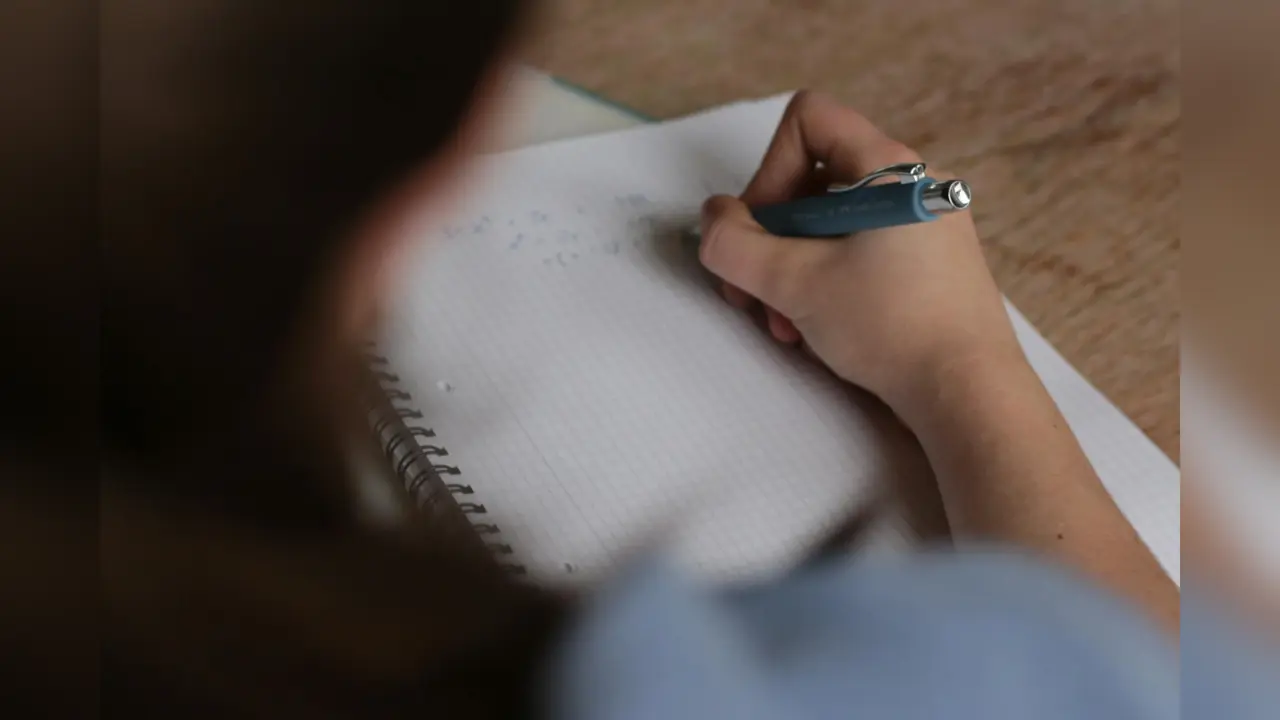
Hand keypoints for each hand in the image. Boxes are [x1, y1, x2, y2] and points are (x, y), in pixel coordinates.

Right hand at [699, 91, 1023, 410]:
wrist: (970, 394)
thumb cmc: (892, 328)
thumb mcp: (795, 284)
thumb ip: (734, 245)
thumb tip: (713, 220)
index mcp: (890, 169)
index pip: (808, 120)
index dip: (768, 169)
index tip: (763, 231)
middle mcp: (914, 185)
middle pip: (812, 179)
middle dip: (770, 237)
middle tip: (753, 292)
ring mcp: (925, 225)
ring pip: (832, 224)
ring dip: (791, 270)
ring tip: (785, 325)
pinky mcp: (929, 265)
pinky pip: (859, 252)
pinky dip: (826, 283)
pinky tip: (816, 332)